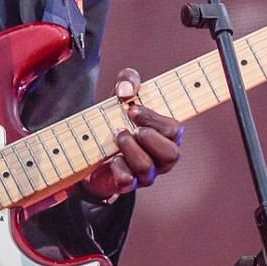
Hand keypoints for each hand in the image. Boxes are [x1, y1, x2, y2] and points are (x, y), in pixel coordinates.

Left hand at [81, 68, 182, 202]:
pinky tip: (111, 158)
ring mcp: (147, 174)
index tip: (132, 109)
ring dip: (129, 148)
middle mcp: (162, 158)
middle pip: (172, 154)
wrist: (91, 146)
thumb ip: (128, 80)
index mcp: (168, 135)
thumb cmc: (117, 117)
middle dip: (148, 137)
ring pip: (147, 167)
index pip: (175, 130)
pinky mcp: (128, 185)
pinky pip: (128, 182)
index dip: (155, 119)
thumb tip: (126, 91)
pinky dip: (118, 167)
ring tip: (117, 136)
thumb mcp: (121, 93)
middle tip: (128, 127)